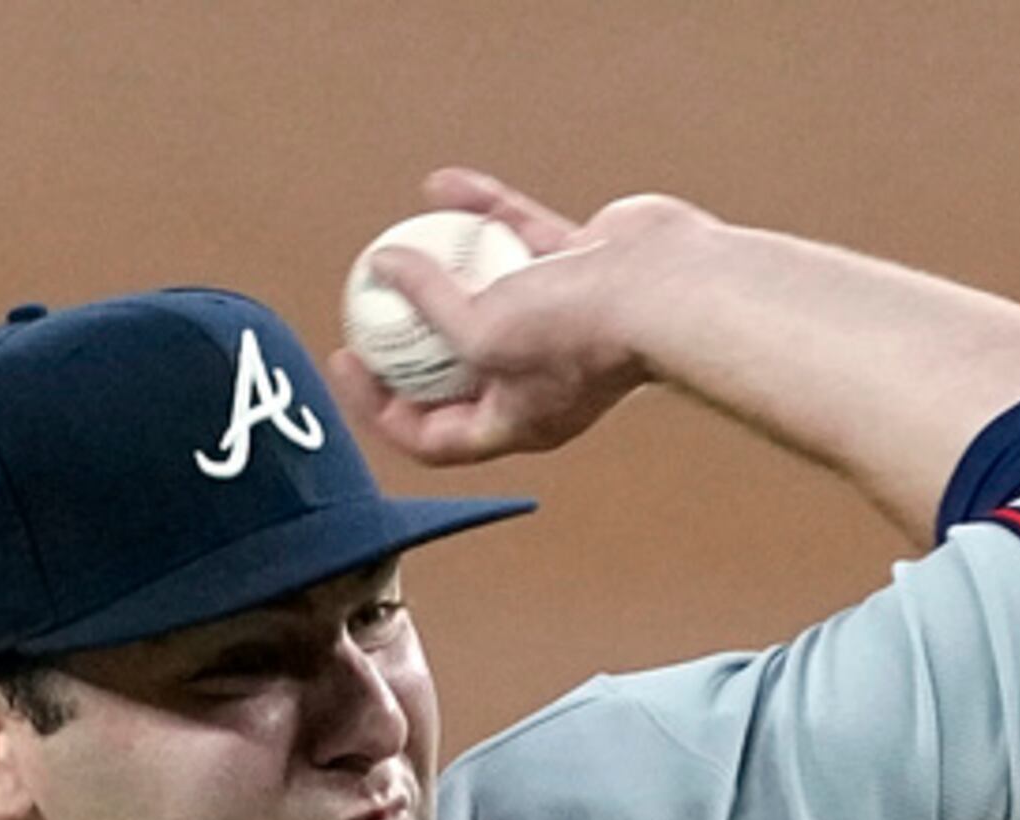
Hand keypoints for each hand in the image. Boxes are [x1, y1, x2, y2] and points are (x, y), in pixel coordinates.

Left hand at [325, 168, 706, 466]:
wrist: (671, 290)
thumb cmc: (581, 331)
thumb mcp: (482, 331)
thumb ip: (428, 304)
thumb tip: (383, 267)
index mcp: (517, 419)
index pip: (433, 435)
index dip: (380, 407)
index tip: (348, 360)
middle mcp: (539, 377)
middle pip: (455, 368)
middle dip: (406, 341)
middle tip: (364, 306)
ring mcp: (563, 320)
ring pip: (487, 293)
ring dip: (442, 267)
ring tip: (399, 241)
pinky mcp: (580, 267)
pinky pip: (519, 237)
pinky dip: (484, 213)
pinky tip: (443, 185)